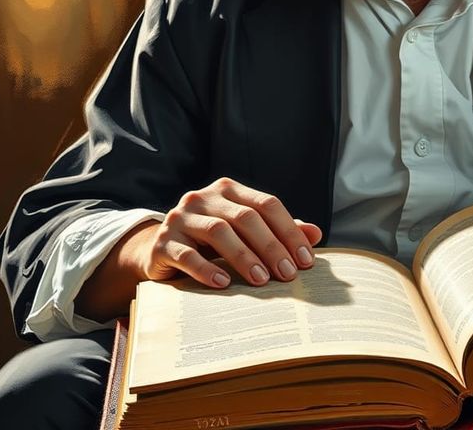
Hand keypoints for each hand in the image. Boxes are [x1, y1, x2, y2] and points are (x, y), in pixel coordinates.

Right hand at [83, 179, 321, 320]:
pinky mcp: (162, 242)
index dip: (289, 230)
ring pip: (219, 232)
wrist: (157, 252)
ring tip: (262, 280)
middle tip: (288, 273)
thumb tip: (316, 235)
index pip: (267, 204)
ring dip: (245, 257)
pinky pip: (187, 254)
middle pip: (246, 218)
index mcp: (229, 189)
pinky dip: (207, 269)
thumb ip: (276, 231)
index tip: (306, 259)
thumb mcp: (242, 233)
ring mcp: (180, 218)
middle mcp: (204, 197)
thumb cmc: (208, 243)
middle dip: (271, 246)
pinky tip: (223, 283)